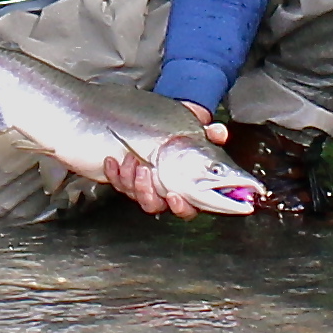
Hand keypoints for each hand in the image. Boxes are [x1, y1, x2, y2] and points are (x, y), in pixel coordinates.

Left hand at [101, 117, 232, 217]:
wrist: (160, 123)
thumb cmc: (182, 132)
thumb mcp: (197, 130)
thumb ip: (211, 134)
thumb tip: (219, 133)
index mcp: (185, 188)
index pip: (186, 209)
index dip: (180, 207)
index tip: (173, 195)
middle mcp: (163, 192)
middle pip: (154, 205)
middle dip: (146, 191)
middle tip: (146, 170)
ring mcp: (144, 188)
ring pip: (134, 195)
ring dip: (130, 179)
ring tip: (133, 158)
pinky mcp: (126, 181)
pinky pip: (117, 184)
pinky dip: (113, 173)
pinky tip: (113, 160)